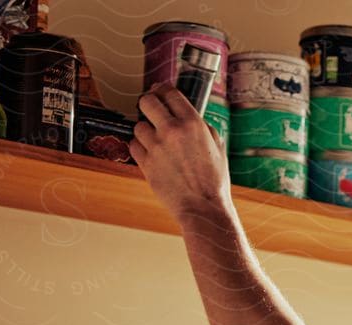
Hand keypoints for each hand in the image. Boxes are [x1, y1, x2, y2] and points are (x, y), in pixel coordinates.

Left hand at [132, 85, 229, 224]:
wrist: (203, 208)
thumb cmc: (214, 182)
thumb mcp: (218, 148)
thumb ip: (203, 128)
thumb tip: (191, 117)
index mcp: (193, 123)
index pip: (169, 92)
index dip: (162, 90)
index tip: (159, 92)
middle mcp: (172, 131)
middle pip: (147, 101)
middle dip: (148, 103)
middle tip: (151, 109)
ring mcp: (157, 147)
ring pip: (138, 126)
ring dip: (145, 130)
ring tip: (155, 140)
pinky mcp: (146, 163)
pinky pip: (134, 146)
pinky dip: (140, 148)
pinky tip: (151, 154)